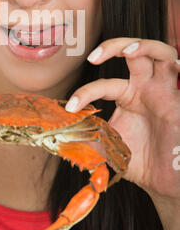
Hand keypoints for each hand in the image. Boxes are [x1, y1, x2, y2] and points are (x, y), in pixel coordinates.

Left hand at [65, 38, 179, 200]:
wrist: (164, 183)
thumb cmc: (140, 161)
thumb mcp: (108, 147)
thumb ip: (87, 138)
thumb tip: (61, 136)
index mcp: (128, 95)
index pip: (104, 84)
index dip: (85, 93)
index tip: (70, 108)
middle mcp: (146, 88)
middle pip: (134, 52)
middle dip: (114, 46)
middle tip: (93, 57)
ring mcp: (166, 91)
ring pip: (162, 54)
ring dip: (145, 46)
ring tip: (129, 51)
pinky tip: (176, 66)